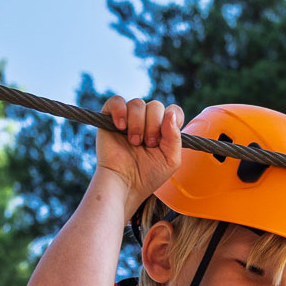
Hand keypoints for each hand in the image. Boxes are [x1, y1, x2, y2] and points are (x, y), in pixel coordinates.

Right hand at [95, 95, 184, 209]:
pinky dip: (120, 111)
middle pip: (156, 105)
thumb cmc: (148, 176)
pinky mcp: (110, 118)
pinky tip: (121, 127)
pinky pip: (116, 101)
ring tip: (134, 142)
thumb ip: (175, 137)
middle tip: (148, 144)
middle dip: (154, 126)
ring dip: (138, 124)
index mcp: (163, 129)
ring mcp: (129, 119)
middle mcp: (147, 121)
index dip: (171, 120)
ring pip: (137, 103)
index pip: (173, 110)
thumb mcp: (171, 160)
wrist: (125, 184)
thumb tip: (171, 113)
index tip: (163, 139)